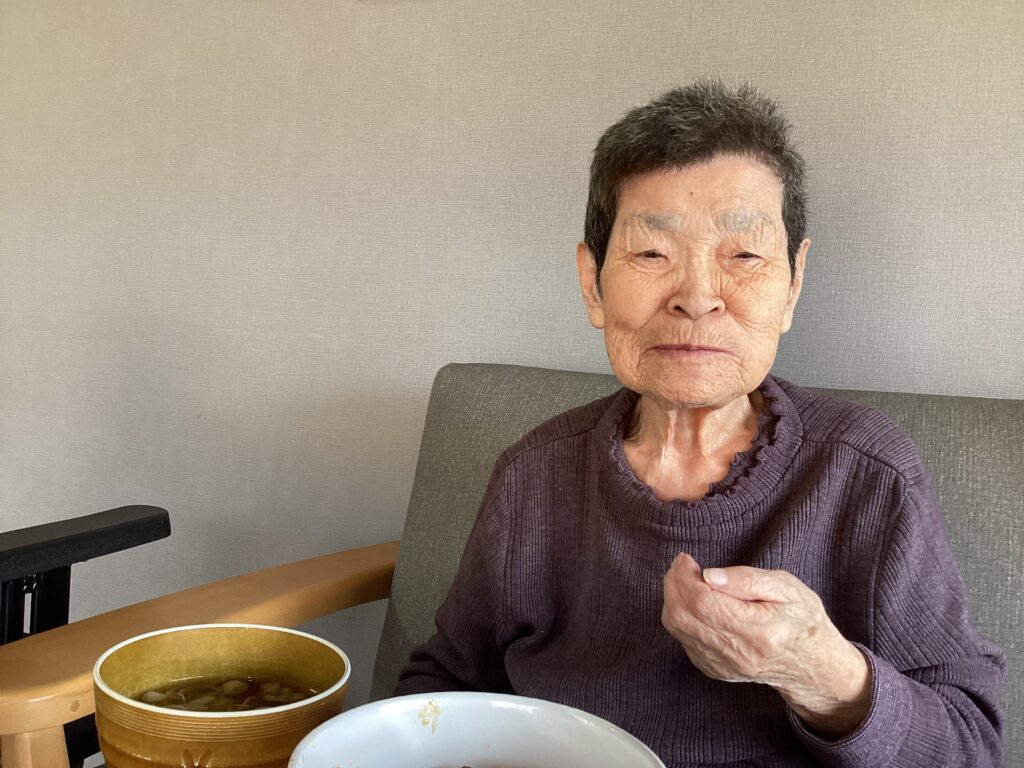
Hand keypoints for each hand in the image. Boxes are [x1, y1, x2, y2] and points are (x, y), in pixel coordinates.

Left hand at [661, 554, 871, 738]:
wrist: (812, 664)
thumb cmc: (802, 619)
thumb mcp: (787, 588)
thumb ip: (747, 579)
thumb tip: (710, 576)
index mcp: (757, 631)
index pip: (702, 603)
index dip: (685, 577)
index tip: (687, 559)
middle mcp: (737, 654)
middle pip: (682, 617)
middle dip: (673, 584)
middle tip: (682, 566)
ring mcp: (723, 666)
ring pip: (677, 629)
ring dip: (673, 598)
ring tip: (686, 580)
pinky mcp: (715, 670)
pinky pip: (683, 639)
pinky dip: (681, 616)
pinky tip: (695, 603)